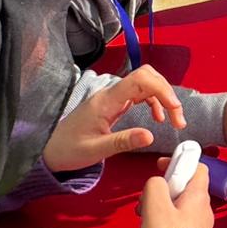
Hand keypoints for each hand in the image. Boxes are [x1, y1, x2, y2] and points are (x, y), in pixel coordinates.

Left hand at [44, 66, 183, 172]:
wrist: (48, 151)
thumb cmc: (68, 150)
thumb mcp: (96, 150)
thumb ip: (123, 141)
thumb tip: (151, 136)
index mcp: (107, 101)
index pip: (140, 79)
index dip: (162, 89)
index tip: (175, 111)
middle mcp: (111, 94)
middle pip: (147, 76)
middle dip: (167, 93)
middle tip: (178, 119)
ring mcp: (112, 98)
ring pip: (145, 84)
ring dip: (164, 98)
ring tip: (174, 121)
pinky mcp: (113, 105)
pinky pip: (140, 94)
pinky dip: (155, 103)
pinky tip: (158, 119)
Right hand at [140, 156, 212, 227]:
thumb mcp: (155, 204)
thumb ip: (155, 185)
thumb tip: (158, 184)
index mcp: (199, 196)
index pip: (199, 168)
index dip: (180, 162)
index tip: (161, 167)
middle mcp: (204, 209)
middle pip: (184, 187)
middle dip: (163, 188)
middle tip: (146, 199)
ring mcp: (199, 225)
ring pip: (179, 205)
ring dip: (160, 205)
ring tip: (144, 216)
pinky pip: (178, 220)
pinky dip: (164, 219)